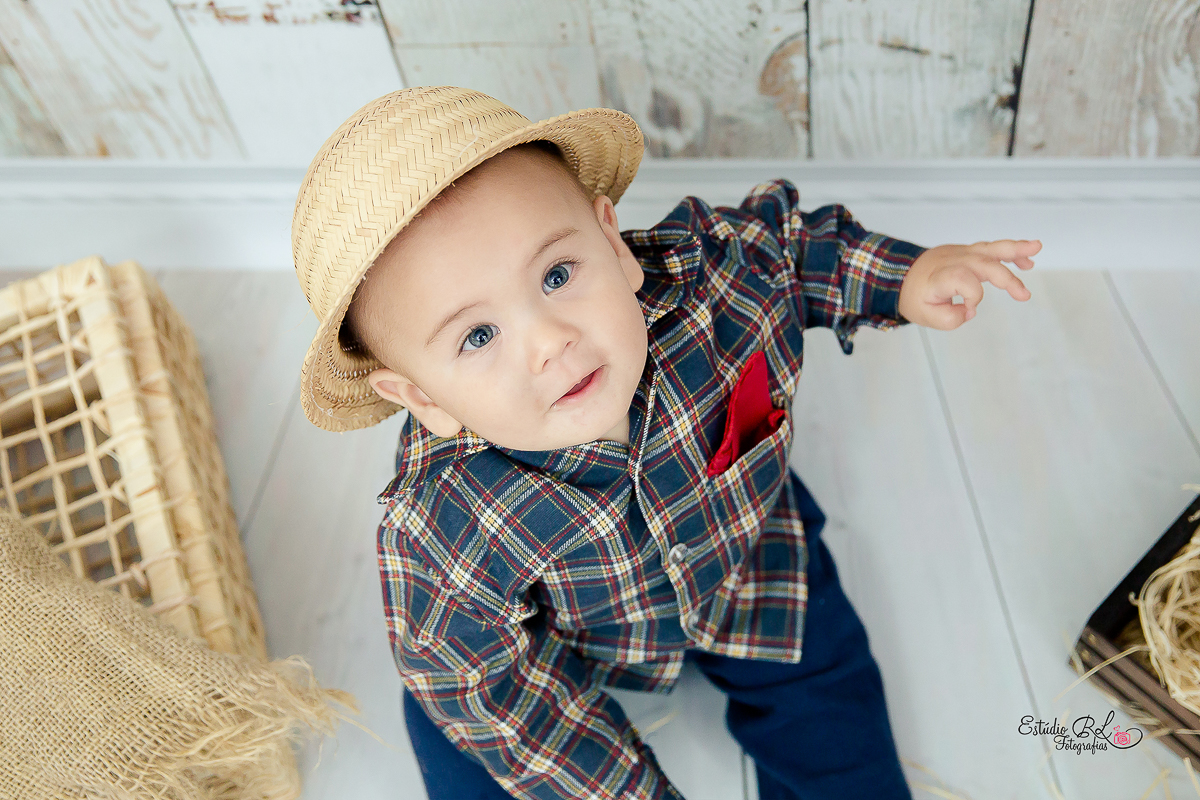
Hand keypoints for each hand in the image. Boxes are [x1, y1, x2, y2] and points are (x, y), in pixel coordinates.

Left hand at [897, 239, 1040, 329]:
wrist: (901, 275)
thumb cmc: (915, 296)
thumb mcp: (924, 315)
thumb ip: (949, 319)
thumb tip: (970, 311)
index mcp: (939, 276)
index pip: (962, 279)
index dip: (972, 297)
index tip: (967, 310)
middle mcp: (952, 260)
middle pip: (982, 263)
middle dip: (1006, 278)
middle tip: (1024, 296)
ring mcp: (961, 253)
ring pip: (990, 248)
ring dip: (1015, 249)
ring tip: (1036, 247)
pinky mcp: (968, 252)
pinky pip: (991, 249)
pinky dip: (1010, 252)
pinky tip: (1029, 259)